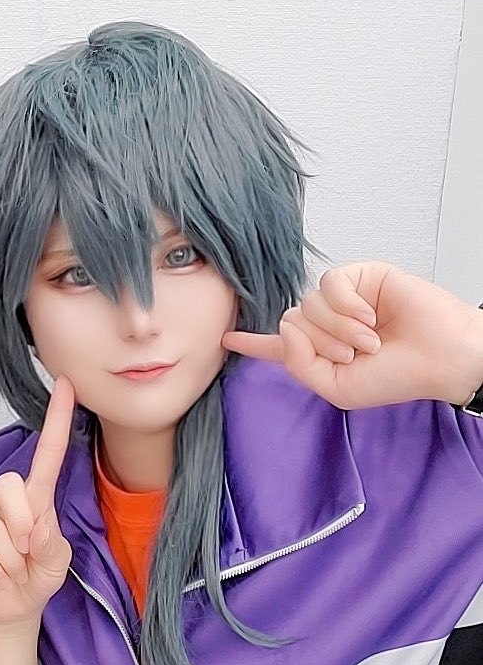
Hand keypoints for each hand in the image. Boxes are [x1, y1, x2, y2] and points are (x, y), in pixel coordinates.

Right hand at [0, 377, 74, 627]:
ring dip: (11, 560)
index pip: (47, 456)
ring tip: (14, 569)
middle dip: (22, 521)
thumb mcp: (57, 563)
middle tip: (29, 548)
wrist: (12, 607)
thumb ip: (51, 545)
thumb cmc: (36, 576)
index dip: (57, 421)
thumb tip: (34, 532)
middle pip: (8, 485)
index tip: (67, 386)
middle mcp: (6, 505)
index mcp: (36, 501)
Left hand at [223, 262, 482, 408]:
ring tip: (369, 340)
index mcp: (318, 352)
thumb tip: (286, 327)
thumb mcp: (335, 387)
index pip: (278, 346)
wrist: (439, 357)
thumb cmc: (395, 375)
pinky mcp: (361, 277)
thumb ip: (299, 365)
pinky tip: (370, 317)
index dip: (251, 343)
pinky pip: (329, 285)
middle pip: (290, 325)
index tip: (225, 339)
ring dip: (337, 330)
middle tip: (356, 354)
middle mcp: (326, 323)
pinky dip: (346, 306)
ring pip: (307, 306)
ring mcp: (343, 299)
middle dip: (320, 345)